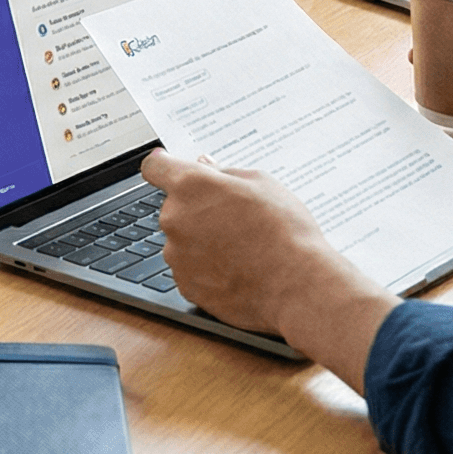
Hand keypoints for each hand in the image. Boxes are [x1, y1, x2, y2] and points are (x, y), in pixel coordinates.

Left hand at [139, 149, 396, 386]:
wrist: (297, 287)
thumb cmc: (285, 232)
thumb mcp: (262, 184)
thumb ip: (224, 172)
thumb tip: (204, 166)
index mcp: (191, 186)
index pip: (155, 166)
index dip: (164, 166)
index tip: (170, 168)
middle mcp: (174, 219)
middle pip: (175, 206)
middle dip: (197, 208)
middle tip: (234, 218)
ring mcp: (176, 256)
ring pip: (182, 239)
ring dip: (201, 240)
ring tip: (242, 248)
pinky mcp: (185, 286)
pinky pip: (190, 268)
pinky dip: (206, 268)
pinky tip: (236, 269)